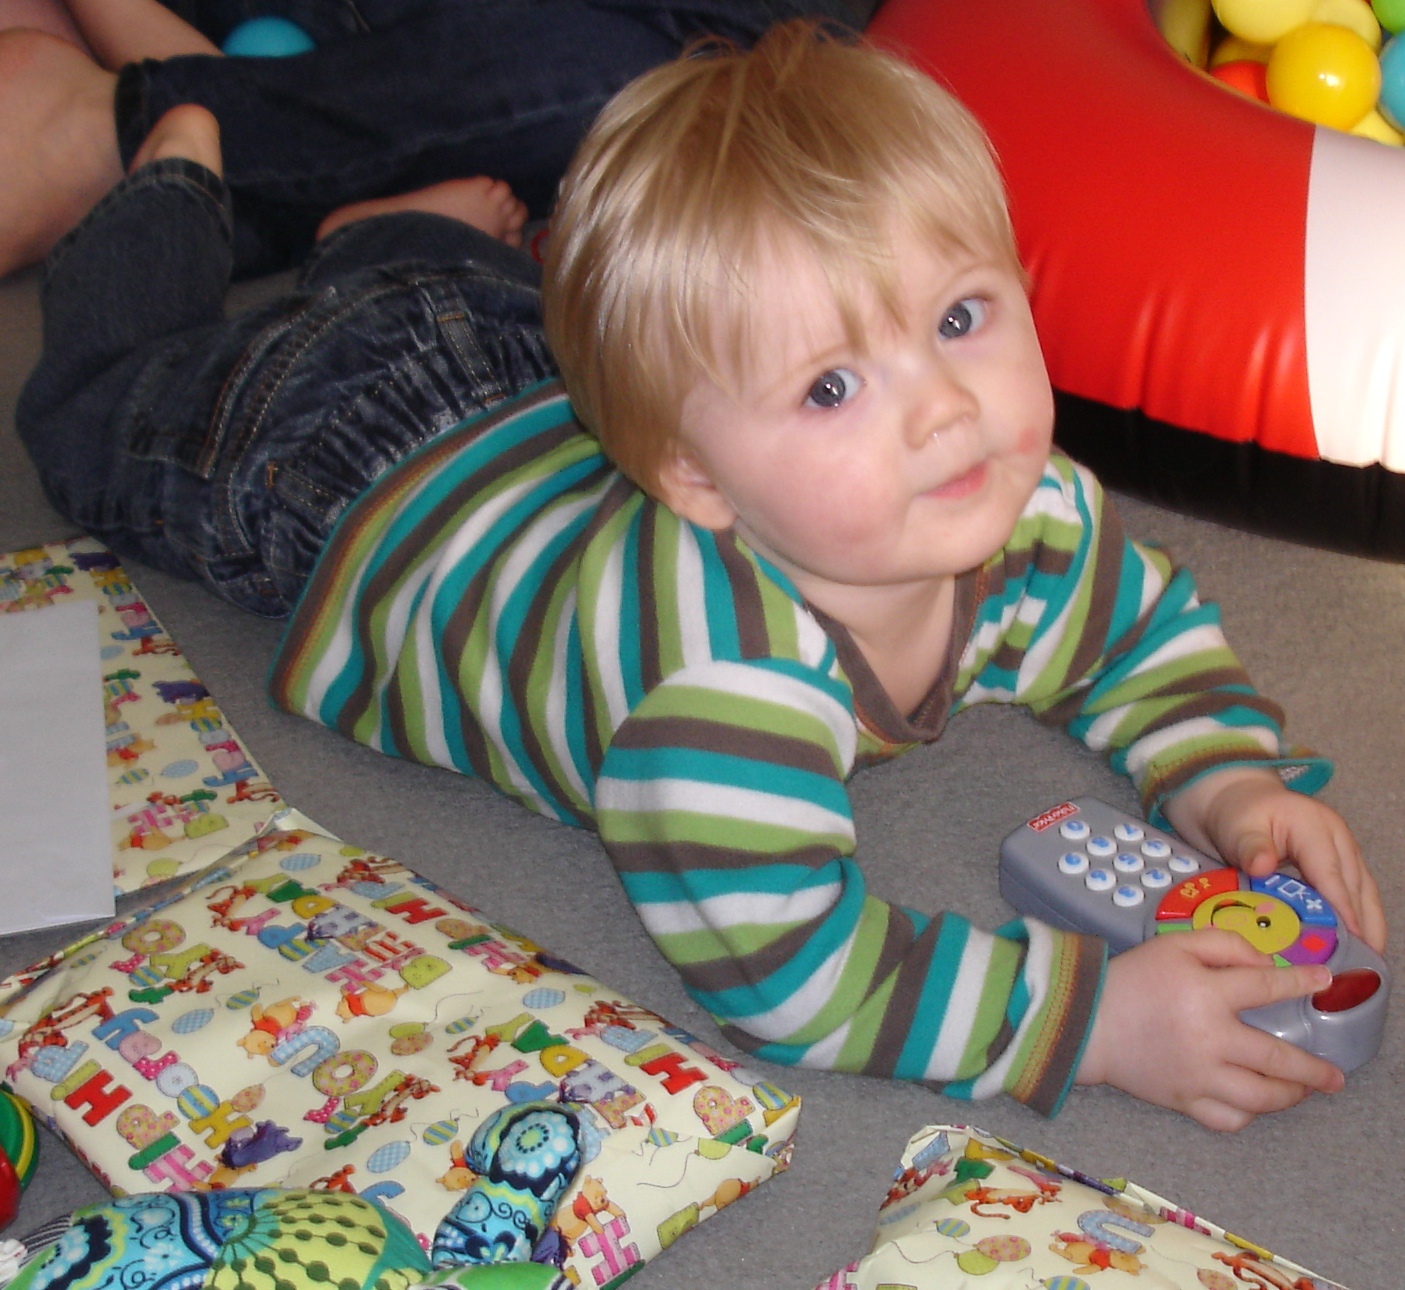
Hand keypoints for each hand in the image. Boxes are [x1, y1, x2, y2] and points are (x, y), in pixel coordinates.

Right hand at [1076, 929, 1343, 1130]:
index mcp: (1205, 994)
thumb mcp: (1174, 944)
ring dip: (1290, 1095)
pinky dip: (1248, 1114)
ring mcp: (1198, 1076)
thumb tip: (1265, 965)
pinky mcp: (1183, 1101)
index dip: (1300, 982)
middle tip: (1334, 1075)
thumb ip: (1224, 944)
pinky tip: (1254, 1102)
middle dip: (1313, 1069)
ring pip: (1260, 1097)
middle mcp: (1209, 1039)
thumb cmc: (1131, 978)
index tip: (1324, 981)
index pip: (1267, 987)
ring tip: (1302, 1091)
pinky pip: (1228, 1119)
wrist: (1085, 1021)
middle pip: (1277, 1059)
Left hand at [1162, 768, 1385, 953]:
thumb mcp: (1237, 826)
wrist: (1238, 800)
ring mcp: (1341, 849)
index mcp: (1313, 825)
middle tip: (1361, 962)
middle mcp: (1335, 838)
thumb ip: (1250, 846)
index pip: (1330, 872)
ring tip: (1367, 960)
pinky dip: (1358, 917)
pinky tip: (1357, 942)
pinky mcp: (1338, 863)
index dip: (1342, 906)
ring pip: (1363, 891)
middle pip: (1356, 885)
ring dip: (1368, 924)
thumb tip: (1263, 865)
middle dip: (1362, 924)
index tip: (1350, 936)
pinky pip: (1355, 892)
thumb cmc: (1237, 814)